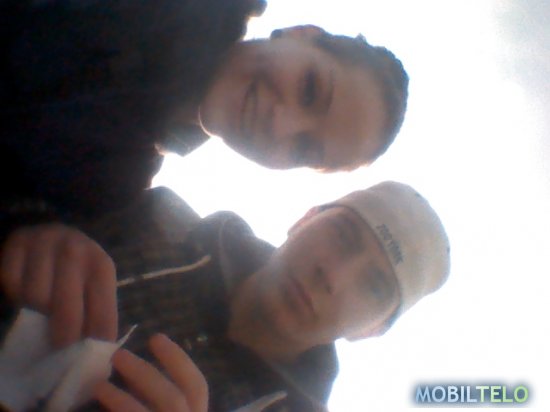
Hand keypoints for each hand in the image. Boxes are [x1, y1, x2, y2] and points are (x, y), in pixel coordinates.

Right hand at [0, 223, 117, 346]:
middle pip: (66, 309)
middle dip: (63, 335)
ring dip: (35, 311)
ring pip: (36, 297)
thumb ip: (95, 312)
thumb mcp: (94, 284)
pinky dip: (15, 293)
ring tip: (41, 311)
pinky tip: (24, 292)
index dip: (94, 340)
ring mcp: (46, 243)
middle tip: (58, 346)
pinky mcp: (18, 242)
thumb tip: (95, 354)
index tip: (87, 357)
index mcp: (102, 265)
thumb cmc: (76, 269)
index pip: (102, 312)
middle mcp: (76, 250)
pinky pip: (12, 282)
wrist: (52, 233)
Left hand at [95, 334, 207, 411]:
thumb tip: (134, 375)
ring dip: (121, 399)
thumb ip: (157, 398)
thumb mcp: (164, 407)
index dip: (178, 360)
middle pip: (174, 399)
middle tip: (118, 355)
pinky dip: (115, 410)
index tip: (156, 337)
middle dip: (145, 375)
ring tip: (99, 385)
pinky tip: (99, 401)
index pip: (197, 385)